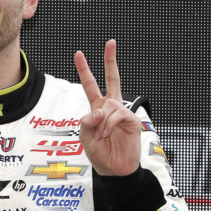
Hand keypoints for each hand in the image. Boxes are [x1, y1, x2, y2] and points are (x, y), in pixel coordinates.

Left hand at [74, 39, 141, 176]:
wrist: (114, 169)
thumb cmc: (100, 153)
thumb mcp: (84, 137)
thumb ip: (87, 122)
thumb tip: (98, 111)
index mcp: (97, 108)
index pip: (90, 85)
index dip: (84, 70)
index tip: (78, 53)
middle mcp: (110, 107)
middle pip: (112, 78)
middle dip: (110, 60)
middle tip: (110, 41)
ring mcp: (121, 112)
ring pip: (109, 104)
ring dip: (102, 121)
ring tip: (101, 136)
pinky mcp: (131, 120)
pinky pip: (117, 115)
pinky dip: (109, 124)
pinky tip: (108, 133)